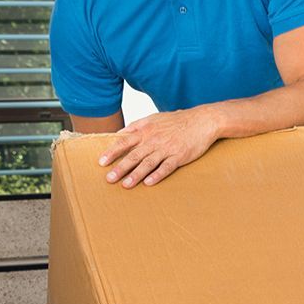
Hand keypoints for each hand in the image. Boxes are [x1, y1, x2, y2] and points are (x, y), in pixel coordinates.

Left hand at [99, 108, 218, 186]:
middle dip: (120, 168)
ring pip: (148, 163)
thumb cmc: (177, 121)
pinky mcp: (179, 156)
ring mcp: (167, 149)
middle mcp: (154, 140)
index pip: (125, 142)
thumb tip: (119, 133)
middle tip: (109, 179)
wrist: (201, 121)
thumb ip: (136, 126)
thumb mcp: (154, 118)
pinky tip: (149, 183)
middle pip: (134, 155)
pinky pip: (166, 167)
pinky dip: (157, 175)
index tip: (102, 162)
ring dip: (135, 175)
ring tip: (125, 185)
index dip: (112, 152)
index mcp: (146, 131)